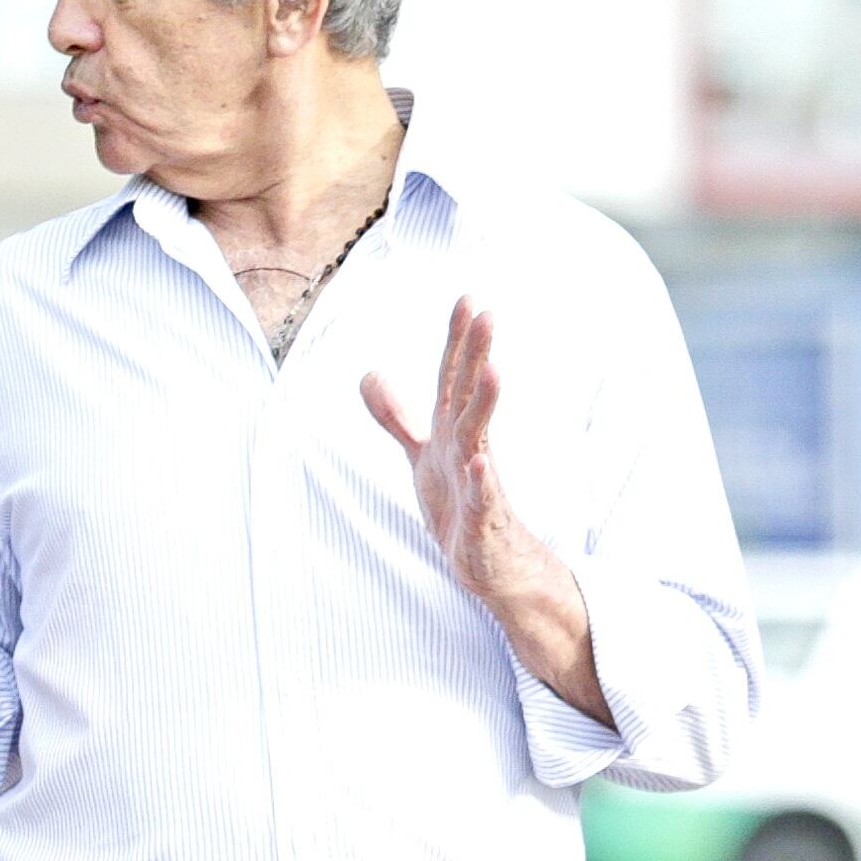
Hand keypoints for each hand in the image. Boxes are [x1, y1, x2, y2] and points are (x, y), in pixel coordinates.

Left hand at [361, 297, 557, 610]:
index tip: (466, 298)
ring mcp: (479, 480)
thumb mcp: (421, 454)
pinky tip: (479, 460)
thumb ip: (396, 416)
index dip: (457, 340)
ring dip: (486, 404)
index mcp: (451, 431)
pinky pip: (481, 496)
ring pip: (480, 437)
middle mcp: (468, 447)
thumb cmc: (457, 503)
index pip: (453, 378)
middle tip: (488, 314)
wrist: (489, 561)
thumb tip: (368, 375)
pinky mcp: (482, 517)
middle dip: (476, 356)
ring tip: (493, 369)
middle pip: (470, 395)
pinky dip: (479, 479)